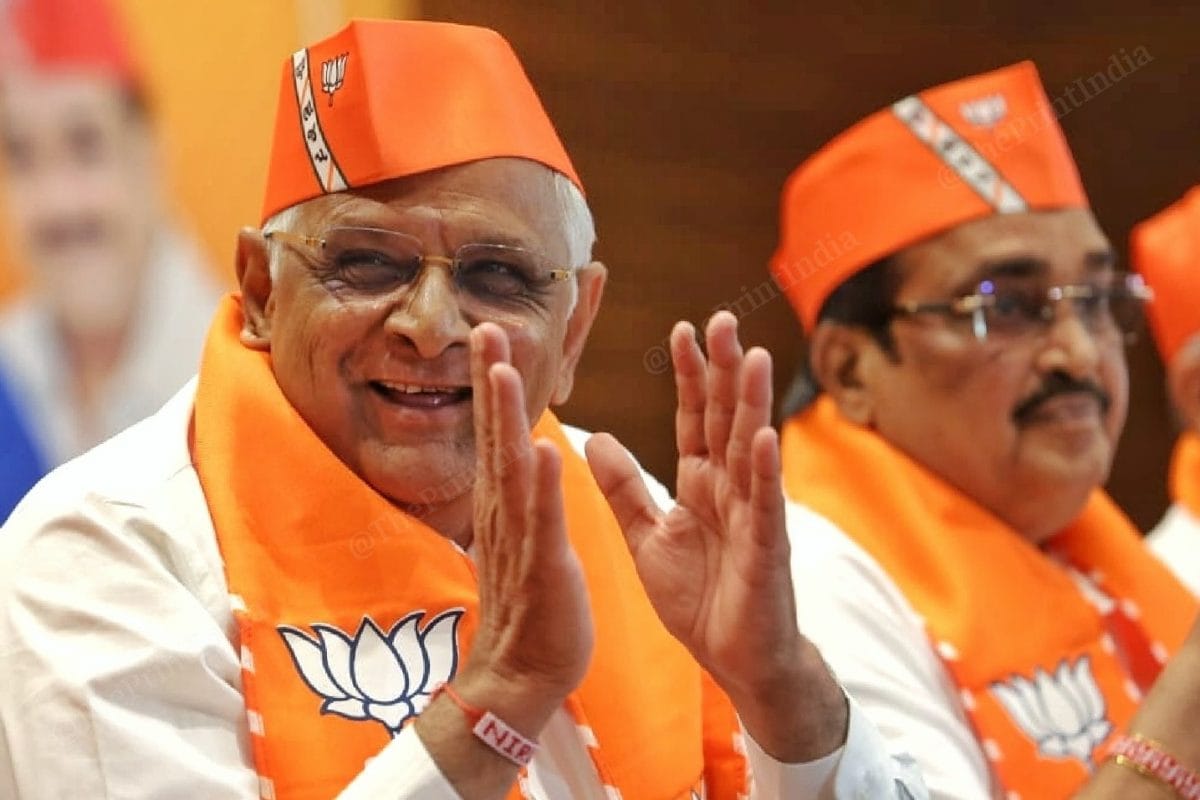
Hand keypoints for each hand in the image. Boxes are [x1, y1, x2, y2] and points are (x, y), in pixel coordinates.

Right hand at [414, 322, 592, 795]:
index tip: (492, 334)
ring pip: (510, 469)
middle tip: (484, 326)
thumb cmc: (531, 608)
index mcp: (508, 506)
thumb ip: (521, 496)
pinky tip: (542, 450)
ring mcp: (520, 540)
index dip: (495, 384)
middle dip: (491, 380)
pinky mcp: (542, 569)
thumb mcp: (526, 539)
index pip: (499, 434)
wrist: (521, 677)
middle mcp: (505, 514)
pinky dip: (541, 487)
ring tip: (499, 368)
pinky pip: (541, 522)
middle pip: (495, 436)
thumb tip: (521, 456)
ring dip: (504, 418)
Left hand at [586, 312, 846, 760]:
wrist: (732, 658)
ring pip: (749, 448)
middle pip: (726, 418)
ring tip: (750, 355)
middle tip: (722, 318)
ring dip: (750, 403)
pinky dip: (764, 470)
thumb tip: (595, 440)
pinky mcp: (766, 548)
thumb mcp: (646, 536)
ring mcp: (753, 514)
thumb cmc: (699, 598)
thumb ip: (624, 488)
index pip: (695, 418)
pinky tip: (764, 435)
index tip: (681, 330)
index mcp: (699, 484)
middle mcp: (730, 488)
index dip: (689, 376)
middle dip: (723, 369)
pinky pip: (764, 504)